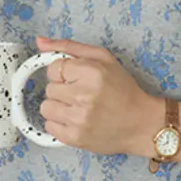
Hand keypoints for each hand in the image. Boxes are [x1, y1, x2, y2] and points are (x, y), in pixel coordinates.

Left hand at [35, 37, 160, 155]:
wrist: (141, 124)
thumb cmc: (123, 90)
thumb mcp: (103, 59)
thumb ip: (69, 47)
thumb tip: (40, 41)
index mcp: (92, 73)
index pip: (54, 68)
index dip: (64, 72)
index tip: (77, 78)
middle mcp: (83, 96)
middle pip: (49, 88)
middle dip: (63, 90)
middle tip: (83, 94)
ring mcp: (78, 119)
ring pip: (46, 108)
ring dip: (59, 107)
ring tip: (79, 108)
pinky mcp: (74, 138)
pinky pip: (50, 126)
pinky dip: (60, 124)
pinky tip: (77, 120)